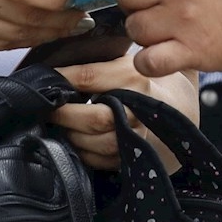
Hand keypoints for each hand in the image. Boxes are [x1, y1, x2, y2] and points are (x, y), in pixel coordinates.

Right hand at [0, 0, 89, 50]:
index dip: (59, 2)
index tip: (80, 3)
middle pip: (28, 17)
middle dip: (62, 20)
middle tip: (82, 18)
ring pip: (21, 35)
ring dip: (51, 33)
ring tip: (70, 27)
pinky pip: (7, 45)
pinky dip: (30, 40)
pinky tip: (44, 33)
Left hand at [47, 58, 197, 170]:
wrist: (176, 108)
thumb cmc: (141, 81)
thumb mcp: (125, 62)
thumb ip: (100, 60)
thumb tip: (56, 62)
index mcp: (135, 77)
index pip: (89, 77)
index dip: (61, 78)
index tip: (44, 77)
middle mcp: (138, 108)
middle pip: (95, 118)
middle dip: (65, 114)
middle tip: (47, 107)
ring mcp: (138, 136)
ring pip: (95, 143)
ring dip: (71, 134)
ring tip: (60, 123)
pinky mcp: (132, 156)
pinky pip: (98, 160)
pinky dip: (80, 151)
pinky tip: (74, 138)